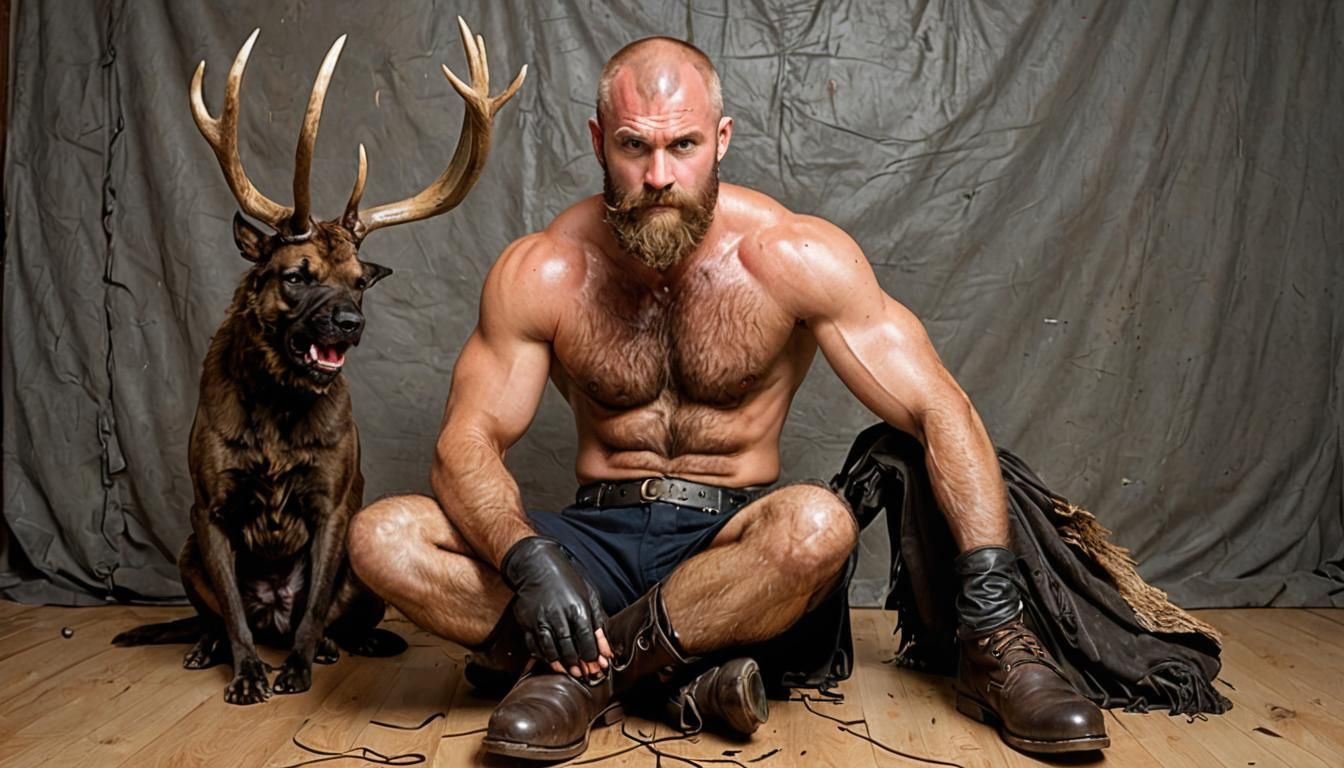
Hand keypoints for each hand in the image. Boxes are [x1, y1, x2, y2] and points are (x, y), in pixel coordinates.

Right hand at [500, 536, 611, 678]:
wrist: (537, 566)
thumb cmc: (568, 580)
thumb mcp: (589, 596)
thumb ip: (598, 623)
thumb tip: (608, 650)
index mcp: (577, 609)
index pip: (587, 641)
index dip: (593, 657)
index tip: (599, 666)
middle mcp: (558, 617)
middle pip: (569, 649)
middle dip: (579, 665)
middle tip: (586, 675)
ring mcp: (540, 621)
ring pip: (551, 651)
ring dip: (562, 664)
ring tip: (571, 672)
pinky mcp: (527, 624)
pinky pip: (535, 647)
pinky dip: (544, 657)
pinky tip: (554, 661)